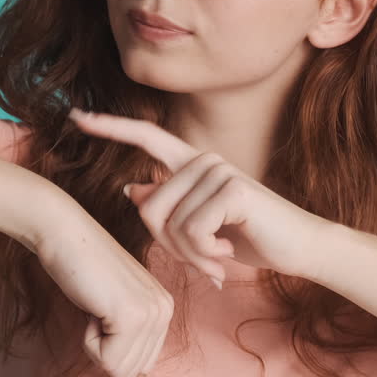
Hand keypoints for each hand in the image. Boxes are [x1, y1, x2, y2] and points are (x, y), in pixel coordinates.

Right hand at [34, 197, 174, 376]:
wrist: (64, 235)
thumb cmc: (81, 269)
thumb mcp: (116, 305)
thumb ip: (133, 338)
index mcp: (165, 308)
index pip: (143, 365)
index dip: (113, 348)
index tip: (103, 312)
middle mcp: (165, 310)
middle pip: (133, 371)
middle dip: (105, 349)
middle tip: (97, 308)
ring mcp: (152, 313)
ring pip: (120, 369)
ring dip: (96, 344)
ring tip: (96, 305)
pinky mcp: (132, 317)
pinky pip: (106, 360)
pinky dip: (89, 341)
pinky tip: (92, 306)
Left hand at [68, 107, 327, 283]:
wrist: (299, 247)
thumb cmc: (249, 237)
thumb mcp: (199, 227)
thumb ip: (166, 208)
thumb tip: (129, 190)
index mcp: (192, 164)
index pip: (146, 136)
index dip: (110, 127)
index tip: (77, 117)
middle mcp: (203, 160)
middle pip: (148, 208)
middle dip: (169, 247)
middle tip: (202, 259)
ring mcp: (218, 170)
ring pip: (169, 224)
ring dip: (191, 255)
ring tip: (218, 256)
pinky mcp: (232, 189)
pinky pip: (192, 231)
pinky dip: (206, 253)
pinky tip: (229, 249)